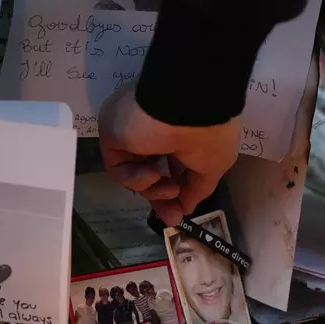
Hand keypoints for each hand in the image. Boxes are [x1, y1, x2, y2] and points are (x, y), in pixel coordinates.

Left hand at [98, 82, 239, 226]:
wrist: (187, 106)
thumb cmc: (207, 133)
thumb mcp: (212, 167)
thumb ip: (196, 190)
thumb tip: (184, 210)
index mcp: (178, 133)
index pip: (170, 167)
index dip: (175, 193)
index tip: (179, 214)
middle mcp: (153, 131)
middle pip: (148, 173)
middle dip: (159, 198)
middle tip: (170, 216)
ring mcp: (131, 133)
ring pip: (134, 174)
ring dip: (153, 189)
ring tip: (170, 187)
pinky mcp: (112, 135)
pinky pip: (119, 168)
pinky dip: (136, 178)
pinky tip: (153, 173)